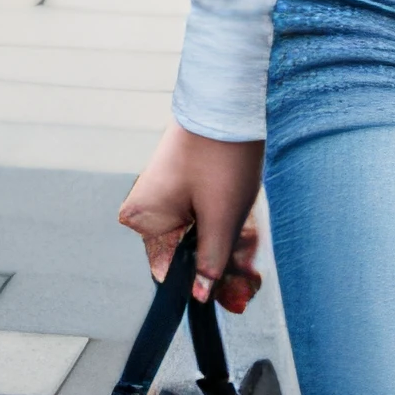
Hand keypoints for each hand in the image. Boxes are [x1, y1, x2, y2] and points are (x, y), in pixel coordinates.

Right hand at [119, 123, 264, 311]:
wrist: (228, 100)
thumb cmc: (221, 156)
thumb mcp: (222, 219)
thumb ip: (210, 262)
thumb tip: (201, 295)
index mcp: (143, 220)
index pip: (170, 271)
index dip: (202, 283)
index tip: (233, 293)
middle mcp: (145, 207)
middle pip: (183, 251)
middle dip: (218, 261)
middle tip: (251, 276)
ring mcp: (161, 191)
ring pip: (194, 232)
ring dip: (222, 241)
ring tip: (248, 244)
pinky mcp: (178, 179)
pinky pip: (197, 211)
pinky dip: (219, 219)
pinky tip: (241, 221)